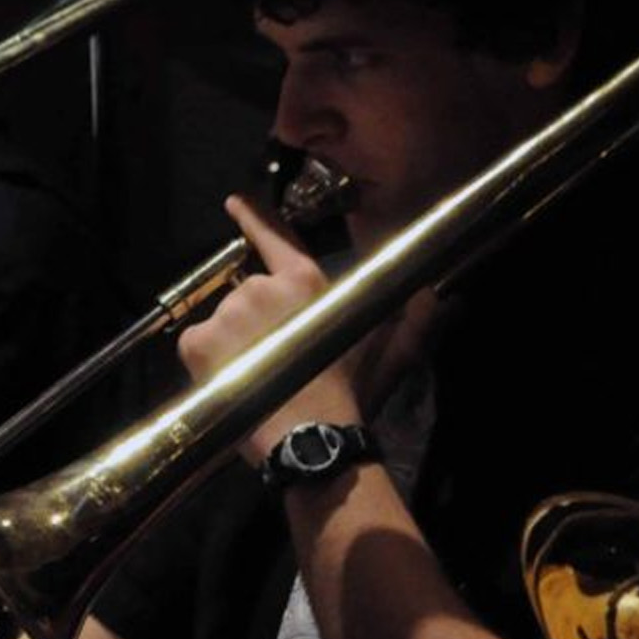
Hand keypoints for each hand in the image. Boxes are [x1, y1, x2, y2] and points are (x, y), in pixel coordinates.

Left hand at [179, 196, 437, 464]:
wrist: (310, 438)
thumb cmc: (347, 393)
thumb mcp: (381, 350)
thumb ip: (411, 319)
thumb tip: (441, 298)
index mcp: (303, 283)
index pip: (276, 239)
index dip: (255, 217)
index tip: (234, 201)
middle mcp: (262, 287)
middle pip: (248, 293)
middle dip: (255, 320)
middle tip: (272, 360)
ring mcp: (228, 312)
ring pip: (223, 321)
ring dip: (232, 342)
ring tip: (255, 377)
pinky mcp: (200, 340)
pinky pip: (198, 342)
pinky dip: (208, 360)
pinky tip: (232, 382)